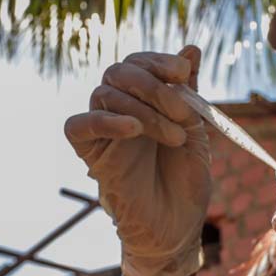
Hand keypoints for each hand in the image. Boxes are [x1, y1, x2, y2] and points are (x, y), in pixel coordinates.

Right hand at [64, 46, 210, 275]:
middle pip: (119, 72)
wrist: (178, 228)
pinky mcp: (91, 155)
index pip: (138, 63)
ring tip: (175, 136)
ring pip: (104, 94)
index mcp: (145, 102)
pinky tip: (134, 129)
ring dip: (146, 109)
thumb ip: (189, 91)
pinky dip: (105, 121)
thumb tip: (192, 48)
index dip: (158, 60)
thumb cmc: (186, 183)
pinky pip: (79, 126)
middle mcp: (120, 111)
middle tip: (184, 113)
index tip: (183, 73)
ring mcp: (104, 133)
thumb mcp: (196, 130)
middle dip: (154, 85)